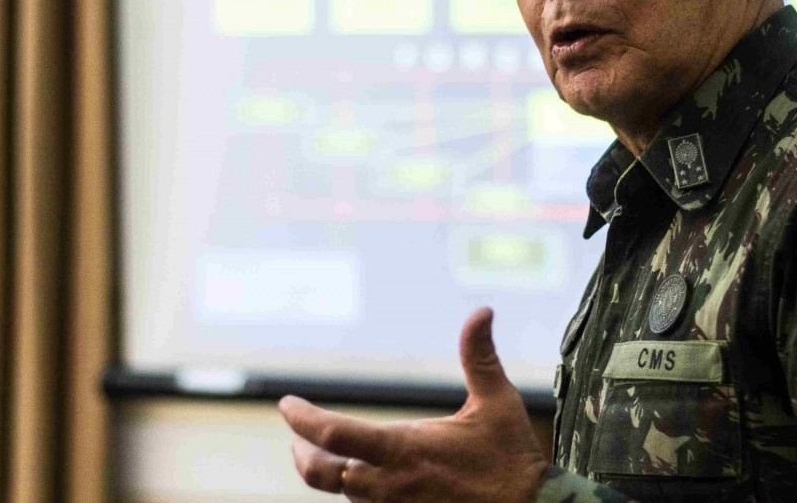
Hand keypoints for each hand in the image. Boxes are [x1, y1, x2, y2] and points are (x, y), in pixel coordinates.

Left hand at [280, 307, 549, 501]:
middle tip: (298, 437)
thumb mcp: (496, 401)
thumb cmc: (511, 458)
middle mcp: (390, 485)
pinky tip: (363, 477)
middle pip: (320, 474)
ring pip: (342, 493)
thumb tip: (481, 311)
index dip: (301, 419)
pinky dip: (355, 491)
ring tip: (326, 453)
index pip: (334, 434)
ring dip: (328, 472)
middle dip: (302, 452)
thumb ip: (480, 356)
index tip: (285, 404)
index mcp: (404, 449)